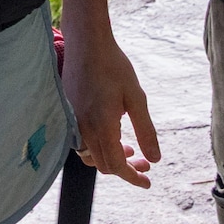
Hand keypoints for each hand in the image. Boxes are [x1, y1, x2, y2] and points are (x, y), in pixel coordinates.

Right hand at [61, 32, 159, 187]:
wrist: (87, 43)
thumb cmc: (113, 66)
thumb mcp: (136, 98)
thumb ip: (146, 131)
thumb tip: (155, 159)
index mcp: (102, 127)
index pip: (116, 166)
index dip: (133, 177)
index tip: (147, 180)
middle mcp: (84, 129)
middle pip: (103, 165)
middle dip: (125, 168)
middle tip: (144, 161)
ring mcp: (73, 122)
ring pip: (91, 156)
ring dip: (110, 157)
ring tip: (129, 146)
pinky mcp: (69, 113)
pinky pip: (82, 142)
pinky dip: (99, 146)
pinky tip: (112, 133)